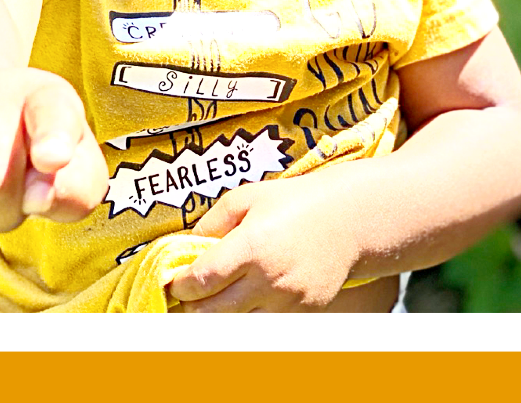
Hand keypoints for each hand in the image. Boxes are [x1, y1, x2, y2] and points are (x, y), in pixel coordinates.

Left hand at [166, 167, 360, 311]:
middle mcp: (269, 279)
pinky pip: (265, 322)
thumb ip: (212, 222)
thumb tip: (187, 247)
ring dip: (218, 315)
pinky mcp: (303, 313)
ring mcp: (287, 301)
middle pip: (212, 312)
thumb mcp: (246, 197)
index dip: (180, 285)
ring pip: (237, 323)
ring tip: (211, 298)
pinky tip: (244, 298)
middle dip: (191, 307)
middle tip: (184, 296)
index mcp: (251, 246)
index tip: (173, 281)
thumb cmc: (294, 202)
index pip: (202, 280)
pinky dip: (248, 315)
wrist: (347, 219)